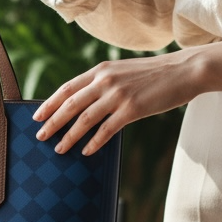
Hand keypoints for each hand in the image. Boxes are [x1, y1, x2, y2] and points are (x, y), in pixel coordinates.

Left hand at [33, 52, 195, 154]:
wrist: (184, 70)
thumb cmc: (154, 73)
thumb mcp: (123, 71)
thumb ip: (103, 82)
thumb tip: (85, 101)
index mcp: (101, 69)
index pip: (67, 88)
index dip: (50, 103)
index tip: (37, 115)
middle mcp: (105, 80)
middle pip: (70, 104)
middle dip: (52, 121)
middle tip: (40, 135)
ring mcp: (118, 95)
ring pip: (85, 119)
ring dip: (69, 136)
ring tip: (59, 147)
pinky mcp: (133, 109)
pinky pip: (106, 129)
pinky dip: (94, 142)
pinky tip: (86, 151)